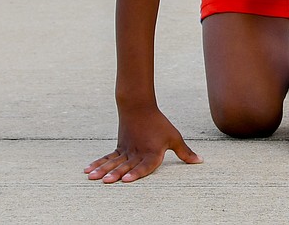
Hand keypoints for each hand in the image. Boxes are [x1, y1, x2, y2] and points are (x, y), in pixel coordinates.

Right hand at [84, 106, 201, 182]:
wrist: (139, 107)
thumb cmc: (159, 124)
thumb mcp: (174, 137)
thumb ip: (185, 152)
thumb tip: (200, 161)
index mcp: (151, 153)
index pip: (143, 166)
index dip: (135, 174)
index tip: (125, 180)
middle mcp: (137, 153)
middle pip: (125, 166)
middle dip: (114, 174)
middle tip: (105, 181)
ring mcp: (126, 150)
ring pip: (113, 162)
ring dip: (102, 170)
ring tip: (92, 178)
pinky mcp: (119, 147)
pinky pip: (108, 157)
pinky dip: (98, 163)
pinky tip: (88, 170)